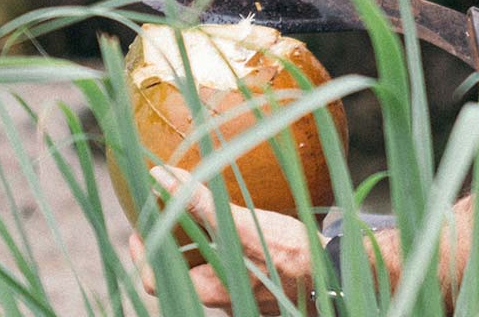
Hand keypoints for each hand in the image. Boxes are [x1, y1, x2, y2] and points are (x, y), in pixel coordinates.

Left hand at [126, 166, 315, 313]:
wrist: (336, 277)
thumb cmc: (288, 254)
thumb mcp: (239, 224)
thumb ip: (198, 202)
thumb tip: (161, 177)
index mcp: (208, 288)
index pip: (154, 278)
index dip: (142, 252)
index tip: (142, 226)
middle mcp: (222, 301)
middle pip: (184, 275)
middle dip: (177, 246)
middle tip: (175, 218)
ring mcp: (245, 300)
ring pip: (213, 273)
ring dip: (208, 248)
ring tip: (213, 218)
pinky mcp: (267, 292)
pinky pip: (241, 271)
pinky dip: (235, 251)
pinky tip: (250, 229)